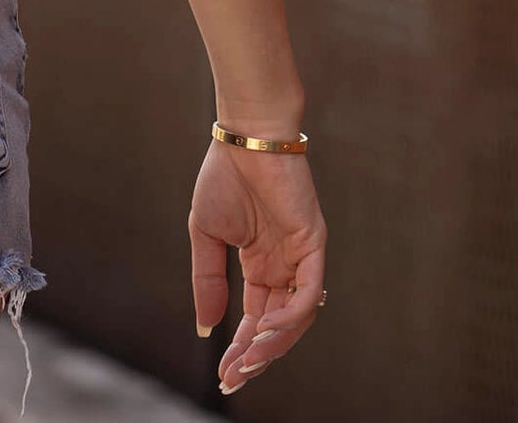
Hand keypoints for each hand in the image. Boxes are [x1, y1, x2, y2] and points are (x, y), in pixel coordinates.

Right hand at [190, 139, 326, 394]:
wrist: (243, 138)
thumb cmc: (224, 177)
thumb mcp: (205, 235)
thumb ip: (208, 281)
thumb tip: (205, 328)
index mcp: (260, 266)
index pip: (255, 319)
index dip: (241, 348)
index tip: (223, 374)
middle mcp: (284, 268)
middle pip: (276, 326)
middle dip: (256, 356)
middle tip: (235, 379)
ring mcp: (301, 258)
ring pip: (296, 317)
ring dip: (273, 343)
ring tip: (249, 360)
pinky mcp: (313, 244)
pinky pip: (307, 292)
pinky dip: (291, 315)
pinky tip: (265, 327)